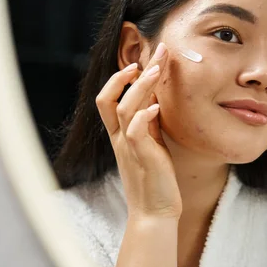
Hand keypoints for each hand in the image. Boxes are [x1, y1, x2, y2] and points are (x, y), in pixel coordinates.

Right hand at [96, 43, 181, 219]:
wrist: (155, 213)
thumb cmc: (155, 180)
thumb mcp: (150, 145)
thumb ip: (148, 124)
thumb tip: (154, 100)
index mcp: (120, 135)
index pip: (108, 100)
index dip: (119, 78)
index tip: (141, 62)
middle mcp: (120, 139)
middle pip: (109, 99)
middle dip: (126, 73)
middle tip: (152, 53)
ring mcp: (129, 148)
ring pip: (124, 109)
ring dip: (140, 87)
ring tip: (156, 70)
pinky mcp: (142, 159)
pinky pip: (136, 133)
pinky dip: (145, 116)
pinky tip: (158, 106)